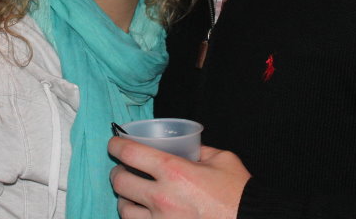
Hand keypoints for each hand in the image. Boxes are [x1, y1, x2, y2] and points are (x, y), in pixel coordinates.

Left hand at [109, 137, 249, 218]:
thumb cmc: (239, 195)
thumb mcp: (222, 160)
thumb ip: (199, 150)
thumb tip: (187, 147)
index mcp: (174, 171)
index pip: (129, 153)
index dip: (116, 145)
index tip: (115, 143)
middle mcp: (162, 198)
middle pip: (120, 181)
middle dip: (117, 172)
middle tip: (122, 169)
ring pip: (124, 209)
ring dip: (124, 199)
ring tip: (131, 195)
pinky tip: (144, 214)